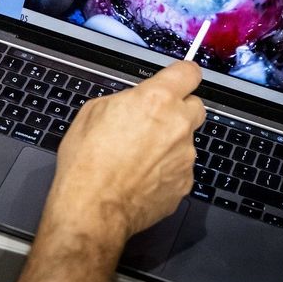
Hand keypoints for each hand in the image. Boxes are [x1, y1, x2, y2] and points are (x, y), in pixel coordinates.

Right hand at [17, 61, 205, 281]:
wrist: (92, 208)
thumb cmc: (87, 162)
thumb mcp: (93, 112)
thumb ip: (125, 100)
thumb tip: (134, 102)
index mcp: (156, 100)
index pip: (189, 73)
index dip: (182, 75)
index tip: (178, 79)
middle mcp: (178, 125)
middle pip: (195, 106)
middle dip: (178, 110)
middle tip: (153, 121)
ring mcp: (185, 156)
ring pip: (185, 140)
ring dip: (169, 143)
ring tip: (137, 157)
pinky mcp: (184, 183)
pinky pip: (180, 168)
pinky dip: (166, 169)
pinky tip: (141, 176)